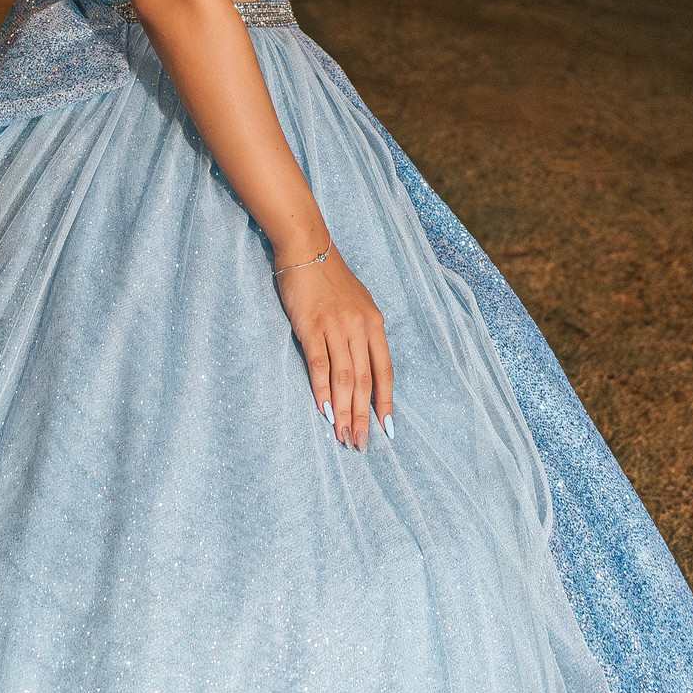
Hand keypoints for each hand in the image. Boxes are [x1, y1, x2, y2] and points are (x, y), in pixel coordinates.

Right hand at [275, 241, 393, 450]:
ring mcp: (335, 326)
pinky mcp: (311, 326)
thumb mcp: (357, 304)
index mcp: (374, 323)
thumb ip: (362, 334)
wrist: (306, 248)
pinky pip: (320, 364)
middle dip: (363, 415)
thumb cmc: (330, 279)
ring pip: (344, 377)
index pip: (384, 371)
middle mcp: (359, 327)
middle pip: (364, 380)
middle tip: (361, 444)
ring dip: (344, 410)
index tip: (387, 429)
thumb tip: (363, 370)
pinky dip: (322, 390)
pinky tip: (324, 410)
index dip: (386, 402)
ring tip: (344, 436)